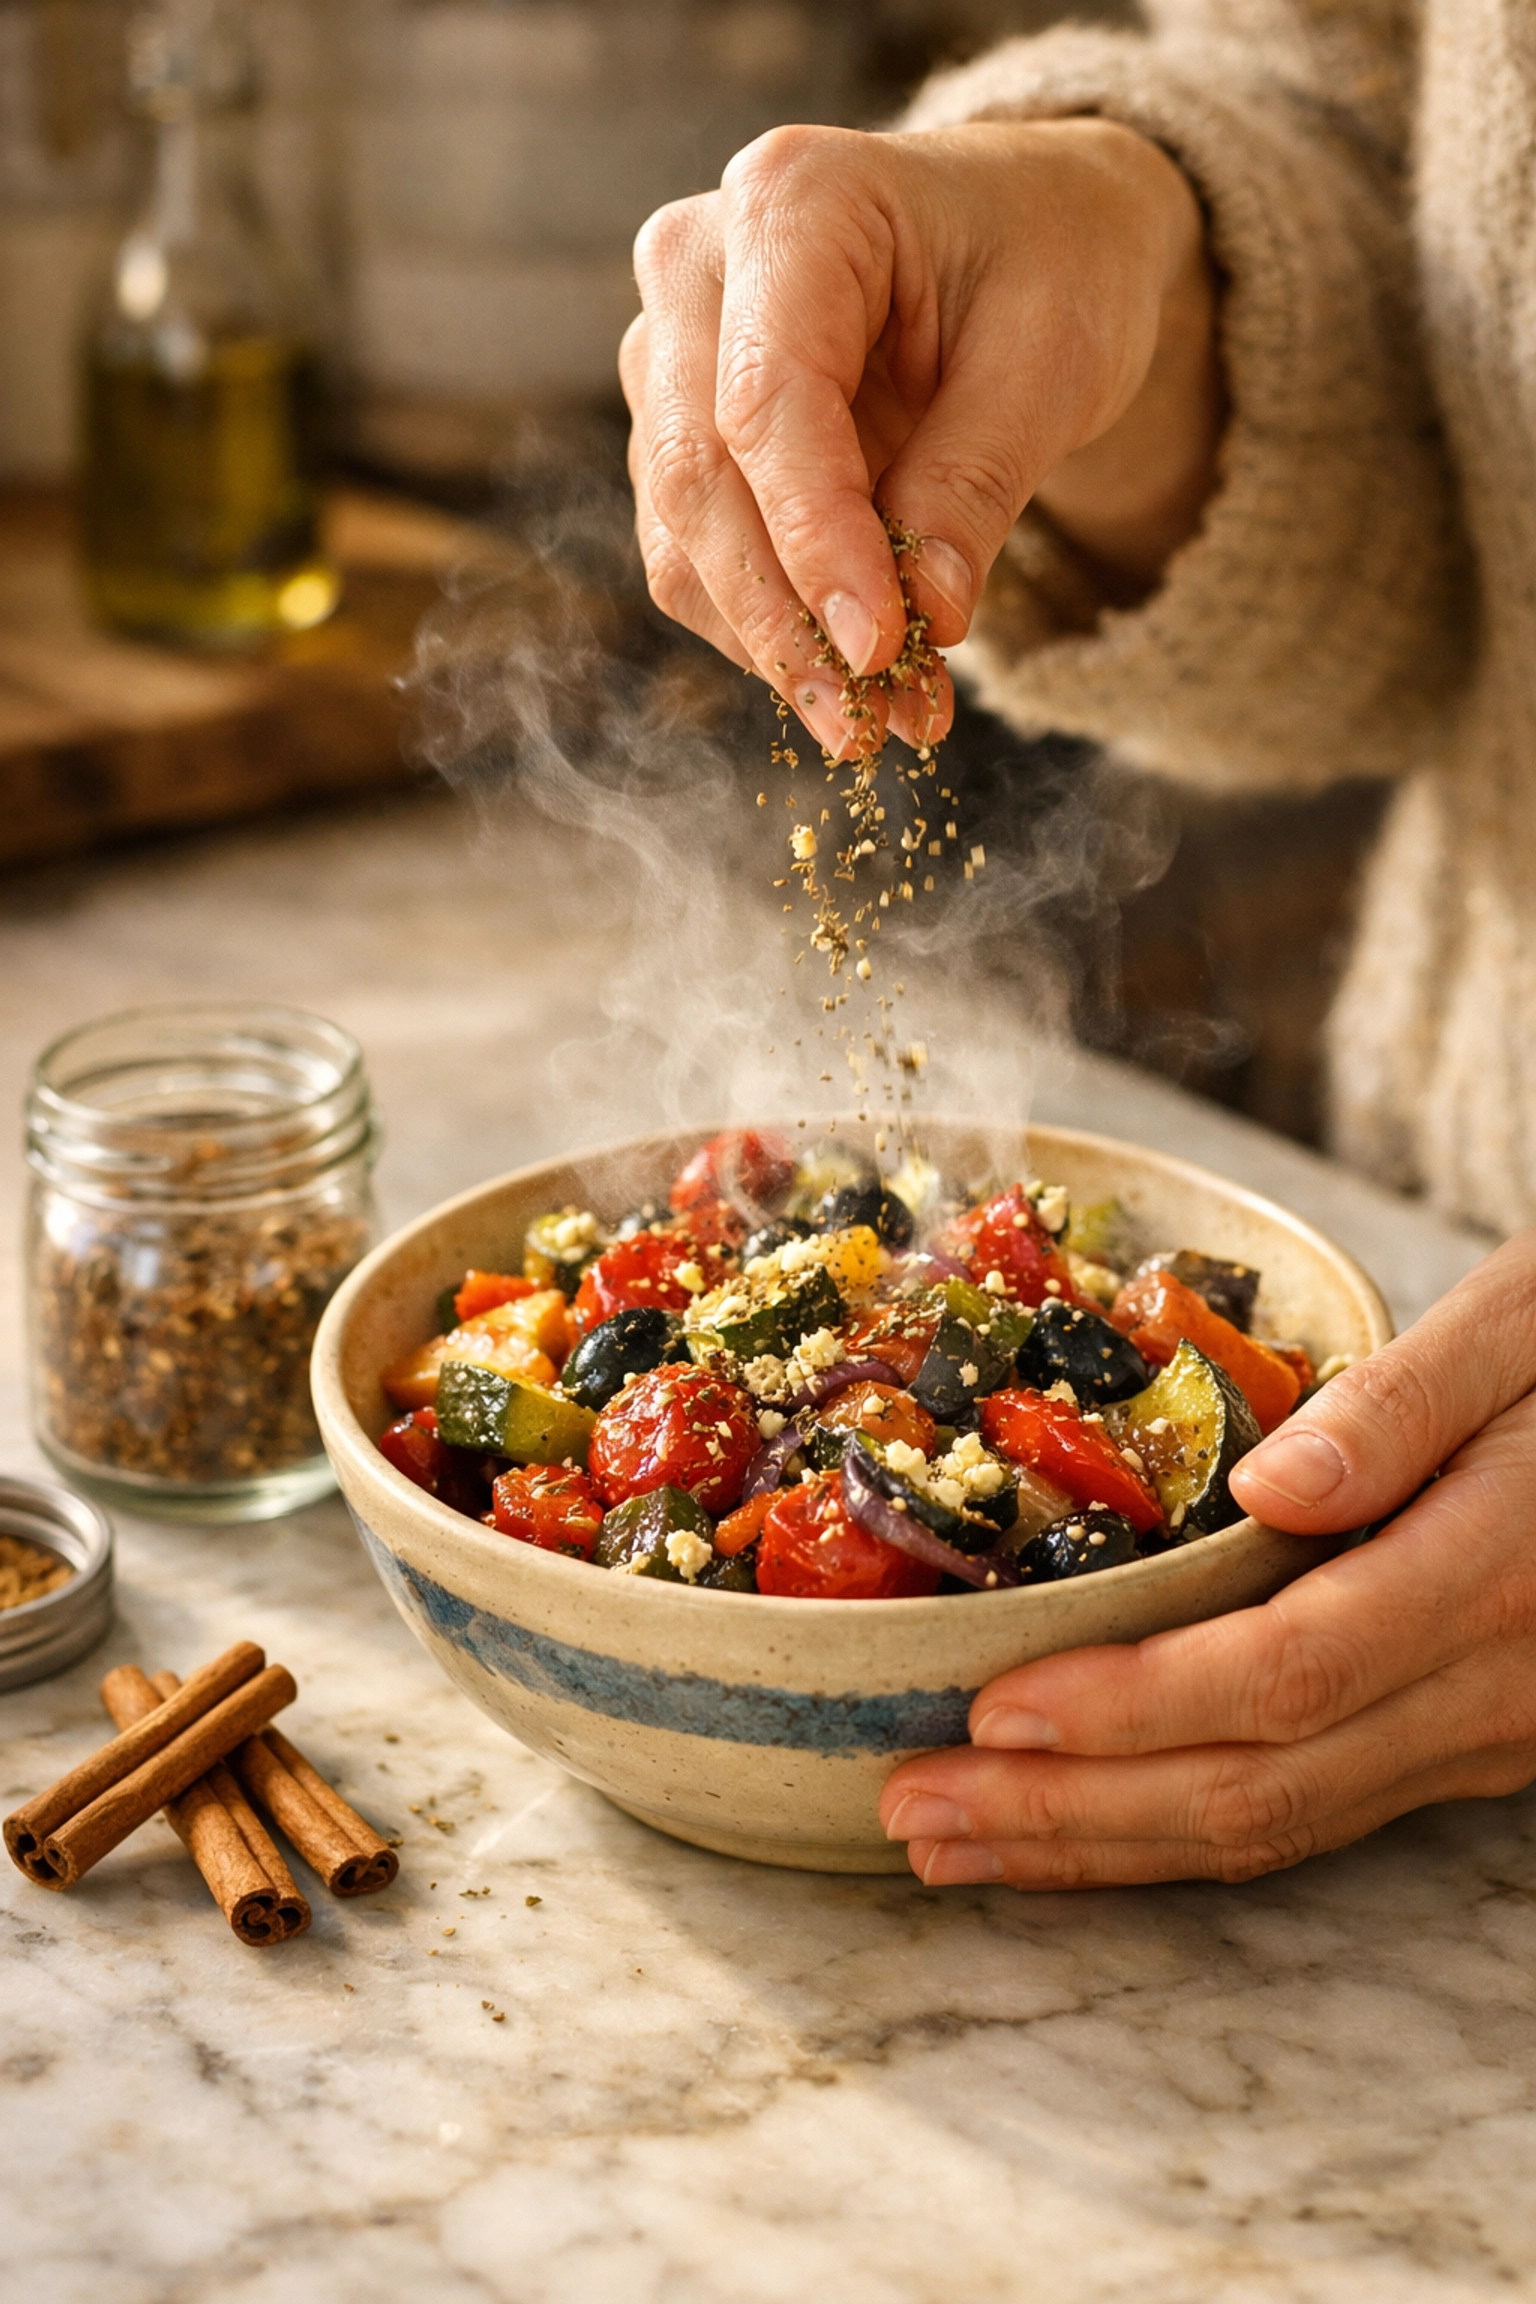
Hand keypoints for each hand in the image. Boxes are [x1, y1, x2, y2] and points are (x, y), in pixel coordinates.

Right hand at [620, 117, 1220, 757]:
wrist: (1035, 237)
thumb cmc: (1053, 262)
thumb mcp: (1053, 358)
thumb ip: (975, 483)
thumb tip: (922, 624)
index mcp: (792, 201)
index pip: (767, 401)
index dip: (815, 542)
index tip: (880, 651)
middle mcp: (696, 266)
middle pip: (698, 475)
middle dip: (783, 621)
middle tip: (866, 727)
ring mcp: (670, 350)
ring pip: (682, 534)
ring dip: (775, 646)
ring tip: (883, 720)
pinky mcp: (678, 431)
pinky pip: (696, 559)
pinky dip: (771, 632)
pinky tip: (854, 677)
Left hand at [880, 1232, 1535, 1886]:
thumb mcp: (1525, 1326)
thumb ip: (1404, 1403)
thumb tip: (1273, 1480)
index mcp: (1493, 1571)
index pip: (1286, 1674)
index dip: (1132, 1706)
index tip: (992, 1706)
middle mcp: (1493, 1686)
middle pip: (1261, 1784)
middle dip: (1073, 1811)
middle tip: (913, 1805)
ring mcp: (1485, 1735)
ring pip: (1282, 1825)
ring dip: (1105, 1847)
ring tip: (955, 1840)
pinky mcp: (1468, 1744)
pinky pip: (1312, 1812)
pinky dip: (1178, 1831)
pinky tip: (1082, 1829)